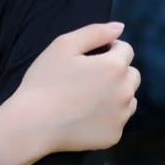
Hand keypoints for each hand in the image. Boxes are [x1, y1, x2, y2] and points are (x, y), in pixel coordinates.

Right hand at [16, 20, 139, 151]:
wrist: (32, 124)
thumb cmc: (44, 81)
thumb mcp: (63, 45)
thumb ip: (95, 32)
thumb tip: (120, 27)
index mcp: (115, 66)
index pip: (126, 50)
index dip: (107, 50)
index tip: (88, 59)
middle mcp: (125, 92)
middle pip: (132, 75)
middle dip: (117, 72)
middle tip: (88, 79)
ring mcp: (121, 116)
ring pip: (129, 99)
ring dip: (115, 95)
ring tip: (87, 98)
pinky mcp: (113, 136)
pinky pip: (117, 121)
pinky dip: (107, 117)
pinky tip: (85, 116)